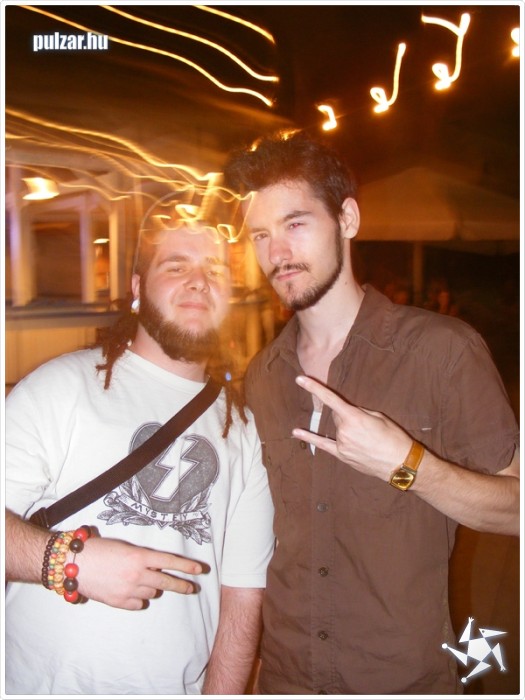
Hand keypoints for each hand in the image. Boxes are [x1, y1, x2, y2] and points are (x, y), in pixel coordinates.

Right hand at [76, 536, 202, 609]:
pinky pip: (138, 604)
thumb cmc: (97, 549)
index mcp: (139, 556)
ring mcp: (128, 590)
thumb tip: (155, 567)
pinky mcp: (118, 602)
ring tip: (140, 580)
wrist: (73, 564)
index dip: (186, 566)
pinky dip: (138, 599)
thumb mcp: (124, 548)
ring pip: (152, 593)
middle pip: (166, 582)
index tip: (199, 570)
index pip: (170, 561)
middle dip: (181, 585)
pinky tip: (130, 591)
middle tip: (191, 588)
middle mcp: (136, 574)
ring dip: (152, 588)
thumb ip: (141, 558)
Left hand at [292, 375, 412, 480]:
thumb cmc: (394, 438)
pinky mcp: (342, 456)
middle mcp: (344, 430)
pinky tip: (297, 432)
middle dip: (347, 415)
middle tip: (365, 425)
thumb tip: (350, 412)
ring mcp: (341, 444)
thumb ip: (360, 412)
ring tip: (364, 437)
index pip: (330, 399)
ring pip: (337, 429)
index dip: (314, 388)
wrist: (401, 464)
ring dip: (345, 428)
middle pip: (337, 416)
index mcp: (354, 417)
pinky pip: (323, 445)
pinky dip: (310, 438)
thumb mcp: (380, 417)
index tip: (300, 379)